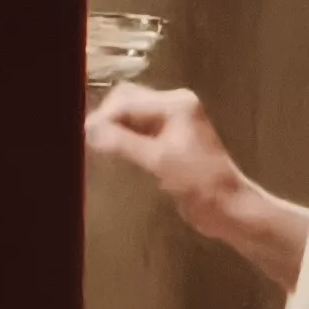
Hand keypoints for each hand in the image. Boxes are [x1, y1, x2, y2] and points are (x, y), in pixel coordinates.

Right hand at [86, 86, 308, 286]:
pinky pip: (137, 130)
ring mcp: (172, 122)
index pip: (126, 101)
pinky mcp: (168, 139)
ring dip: (112, 129)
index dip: (102, 118)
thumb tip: (87, 130)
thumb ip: (121, 143)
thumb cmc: (198, 183)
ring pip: (130, 115)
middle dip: (106, 119)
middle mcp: (173, 105)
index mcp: (175, 104)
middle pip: (127, 101)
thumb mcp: (158, 161)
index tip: (81, 139)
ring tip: (95, 148)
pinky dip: (122, 138)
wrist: (226, 207)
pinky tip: (111, 153)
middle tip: (87, 143)